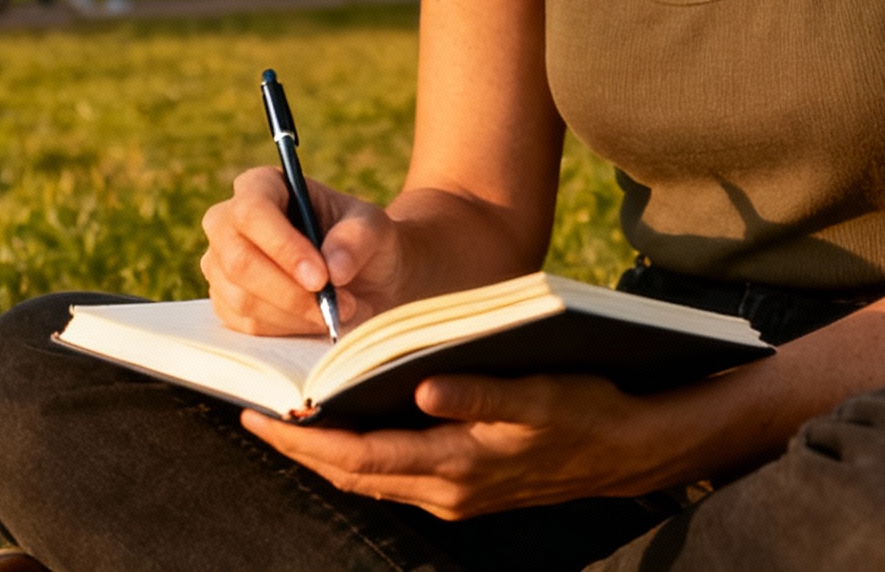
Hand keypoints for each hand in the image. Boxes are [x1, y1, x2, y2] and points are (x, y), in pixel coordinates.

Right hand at [201, 167, 407, 334]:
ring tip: (340, 311)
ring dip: (296, 315)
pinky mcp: (225, 302)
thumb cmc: (362, 239)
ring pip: (242, 298)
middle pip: (239, 260)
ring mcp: (221, 264)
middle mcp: (229, 221)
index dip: (283, 247)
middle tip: (337, 305)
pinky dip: (287, 330)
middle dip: (290, 292)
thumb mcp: (374, 227)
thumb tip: (334, 269)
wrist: (363, 276)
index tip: (321, 278)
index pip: (253, 211)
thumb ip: (357, 239)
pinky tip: (316, 320)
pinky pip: (247, 325)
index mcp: (262, 186)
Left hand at [242, 372, 673, 518]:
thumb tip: (420, 388)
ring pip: (372, 478)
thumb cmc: (588, 409)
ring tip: (287, 418)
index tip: (262, 413)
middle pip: (353, 475)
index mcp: (458, 465)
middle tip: (253, 412)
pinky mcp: (465, 488)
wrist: (631, 449)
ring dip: (326, 454)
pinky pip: (396, 475)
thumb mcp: (540, 393)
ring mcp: (456, 495)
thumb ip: (480, 394)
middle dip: (300, 449)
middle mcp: (448, 490)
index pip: (360, 458)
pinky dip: (362, 455)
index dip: (306, 439)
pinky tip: (349, 427)